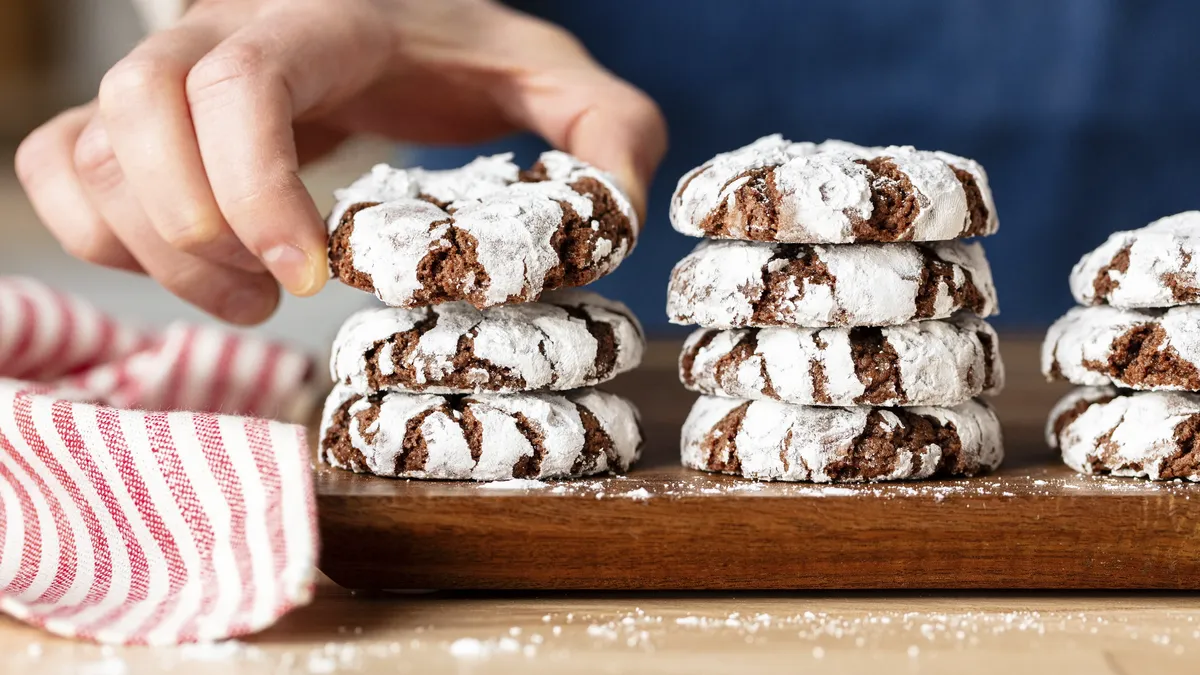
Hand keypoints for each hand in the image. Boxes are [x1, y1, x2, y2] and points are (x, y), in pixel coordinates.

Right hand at [14, 0, 666, 323]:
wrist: (401, 13)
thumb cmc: (471, 51)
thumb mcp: (557, 78)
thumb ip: (609, 131)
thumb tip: (616, 216)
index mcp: (328, 19)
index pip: (245, 81)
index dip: (254, 188)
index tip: (308, 283)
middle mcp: (228, 28)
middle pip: (141, 108)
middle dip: (192, 231)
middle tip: (273, 300)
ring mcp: (174, 67)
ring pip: (91, 145)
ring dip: (149, 247)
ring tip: (245, 297)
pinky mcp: (145, 113)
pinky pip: (62, 163)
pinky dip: (97, 231)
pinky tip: (186, 265)